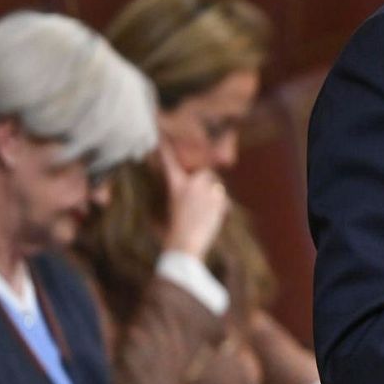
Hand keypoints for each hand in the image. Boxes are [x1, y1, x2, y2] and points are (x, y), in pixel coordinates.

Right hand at [159, 140, 227, 257]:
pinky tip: (212, 216)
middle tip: (201, 194)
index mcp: (176, 187)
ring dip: (212, 191)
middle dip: (204, 180)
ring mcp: (208, 192)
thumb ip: (179, 197)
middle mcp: (192, 185)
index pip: (170, 164)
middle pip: (204, 172)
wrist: (186, 246)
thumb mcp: (168, 210)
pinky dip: (220, 203)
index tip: (161, 138)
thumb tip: (184, 196)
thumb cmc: (172, 233)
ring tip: (205, 209)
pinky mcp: (220, 201)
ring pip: (215, 184)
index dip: (166, 151)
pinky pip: (223, 197)